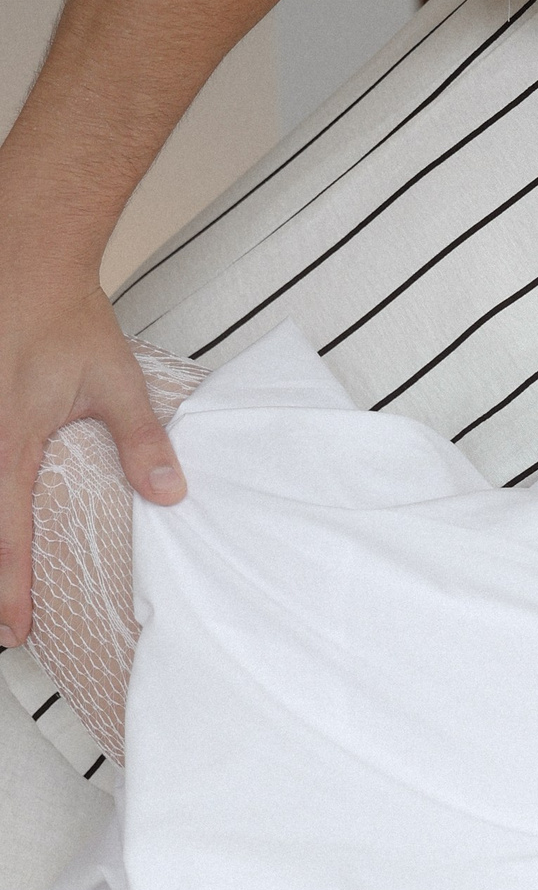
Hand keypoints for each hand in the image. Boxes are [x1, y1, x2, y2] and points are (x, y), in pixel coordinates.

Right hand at [0, 256, 183, 644]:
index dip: (10, 589)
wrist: (25, 259)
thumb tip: (169, 493)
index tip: (14, 629)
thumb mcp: (115, 380)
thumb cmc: (64, 314)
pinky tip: (3, 522)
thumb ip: (142, 440)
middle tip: (3, 629)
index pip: (7, 535)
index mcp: (11, 442)